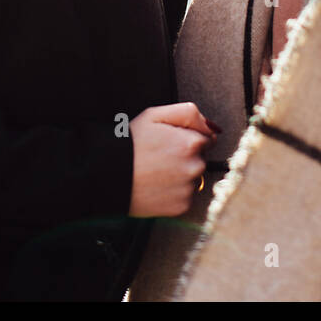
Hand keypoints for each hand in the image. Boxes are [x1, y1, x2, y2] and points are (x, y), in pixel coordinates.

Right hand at [127, 102, 218, 217]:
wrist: (107, 175)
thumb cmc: (129, 143)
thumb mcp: (155, 115)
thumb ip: (189, 114)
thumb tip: (213, 128)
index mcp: (191, 143)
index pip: (205, 138)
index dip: (185, 138)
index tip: (167, 142)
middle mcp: (195, 167)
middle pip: (200, 159)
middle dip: (184, 157)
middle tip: (158, 157)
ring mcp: (188, 188)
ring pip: (192, 178)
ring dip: (180, 175)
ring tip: (155, 172)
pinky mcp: (181, 206)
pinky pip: (184, 196)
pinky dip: (174, 193)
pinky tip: (156, 186)